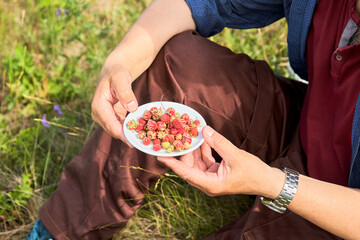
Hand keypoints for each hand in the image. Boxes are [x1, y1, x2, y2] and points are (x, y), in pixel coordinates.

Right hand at [91, 52, 137, 144]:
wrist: (114, 72)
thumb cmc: (116, 73)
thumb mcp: (121, 79)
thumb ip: (126, 92)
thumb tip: (132, 108)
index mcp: (98, 106)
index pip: (110, 125)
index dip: (122, 135)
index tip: (133, 142)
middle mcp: (99, 114)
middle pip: (114, 131)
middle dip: (127, 137)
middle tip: (143, 142)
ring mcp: (104, 117)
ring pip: (117, 131)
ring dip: (130, 135)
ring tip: (144, 139)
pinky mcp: (112, 118)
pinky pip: (121, 127)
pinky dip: (130, 130)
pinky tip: (142, 132)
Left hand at [158, 126, 284, 197]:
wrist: (267, 181)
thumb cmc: (253, 172)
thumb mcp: (235, 155)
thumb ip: (218, 142)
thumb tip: (203, 130)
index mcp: (210, 185)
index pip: (186, 173)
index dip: (172, 164)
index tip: (159, 156)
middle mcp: (208, 183)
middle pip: (189, 167)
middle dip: (184, 152)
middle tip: (177, 137)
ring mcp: (211, 178)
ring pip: (196, 163)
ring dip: (194, 149)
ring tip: (188, 134)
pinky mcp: (216, 172)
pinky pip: (204, 160)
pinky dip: (203, 150)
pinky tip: (202, 138)